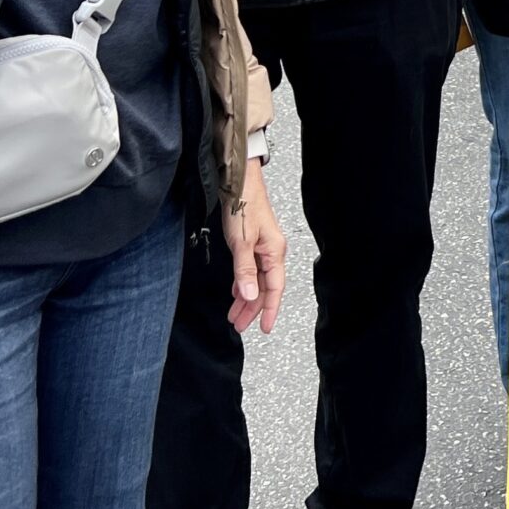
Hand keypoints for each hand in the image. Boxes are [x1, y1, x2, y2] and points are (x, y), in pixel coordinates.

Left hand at [223, 160, 285, 334]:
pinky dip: (243, 283)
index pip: (274, 288)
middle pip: (265, 287)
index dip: (270, 310)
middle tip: (240, 326)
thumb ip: (245, 271)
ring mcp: (262, 247)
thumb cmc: (243, 206)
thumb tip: (250, 296)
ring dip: (246, 298)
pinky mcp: (252, 242)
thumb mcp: (241, 242)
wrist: (238, 181)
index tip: (265, 328)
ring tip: (234, 315)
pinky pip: (250, 270)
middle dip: (253, 308)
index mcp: (274, 252)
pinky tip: (236, 291)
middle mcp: (271, 251)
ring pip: (257, 280)